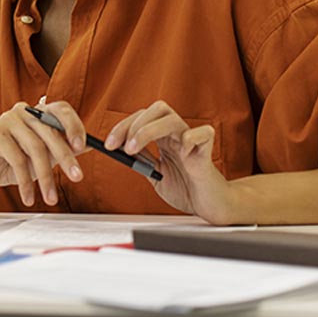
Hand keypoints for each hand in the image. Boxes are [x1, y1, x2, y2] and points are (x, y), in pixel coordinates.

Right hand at [0, 100, 88, 206]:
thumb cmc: (13, 161)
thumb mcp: (43, 156)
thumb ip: (62, 148)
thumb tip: (89, 146)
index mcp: (38, 112)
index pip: (61, 110)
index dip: (74, 125)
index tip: (83, 146)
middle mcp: (23, 111)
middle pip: (50, 132)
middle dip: (66, 158)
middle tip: (77, 177)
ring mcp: (7, 120)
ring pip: (35, 149)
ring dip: (45, 178)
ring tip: (50, 198)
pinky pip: (16, 160)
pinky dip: (25, 182)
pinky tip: (29, 197)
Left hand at [104, 101, 233, 222]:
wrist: (209, 206)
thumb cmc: (186, 189)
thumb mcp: (154, 174)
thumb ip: (141, 161)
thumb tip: (118, 150)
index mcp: (164, 138)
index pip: (142, 118)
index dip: (122, 127)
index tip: (108, 145)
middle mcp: (178, 135)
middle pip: (156, 110)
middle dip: (132, 125)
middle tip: (121, 147)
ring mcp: (193, 142)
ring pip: (172, 119)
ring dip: (148, 130)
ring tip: (133, 149)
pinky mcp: (208, 152)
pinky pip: (204, 133)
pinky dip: (191, 138)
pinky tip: (183, 154)